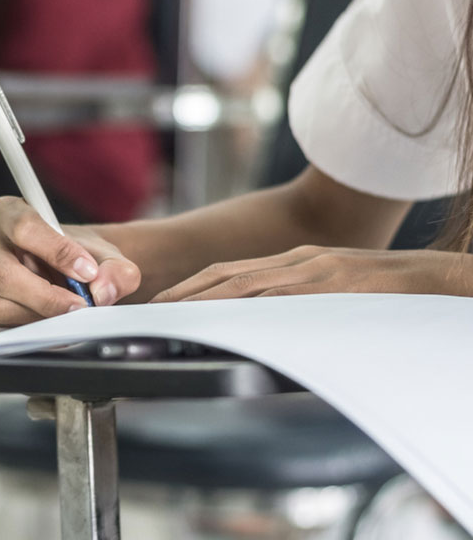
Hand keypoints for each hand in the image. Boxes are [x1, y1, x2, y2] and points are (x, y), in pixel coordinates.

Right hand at [0, 197, 141, 325]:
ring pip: (0, 304)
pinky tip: (53, 320)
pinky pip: (0, 323)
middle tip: (79, 307)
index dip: (57, 252)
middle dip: (46, 296)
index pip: (23, 228)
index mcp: (7, 212)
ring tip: (69, 313)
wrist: (67, 272)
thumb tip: (103, 290)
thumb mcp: (104, 254)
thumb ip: (115, 268)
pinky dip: (32, 327)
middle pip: (2, 273)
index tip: (87, 271)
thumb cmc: (77, 255)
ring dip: (40, 315)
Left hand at [151, 245, 472, 301]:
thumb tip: (265, 329)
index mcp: (296, 264)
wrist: (440, 279)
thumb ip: (299, 305)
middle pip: (227, 275)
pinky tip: (227, 316)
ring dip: (205, 299)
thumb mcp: (334, 296)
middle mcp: (299, 261)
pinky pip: (283, 295)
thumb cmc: (390, 295)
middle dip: (185, 292)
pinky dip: (249, 305)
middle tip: (150, 310)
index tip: (162, 303)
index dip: (193, 287)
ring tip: (172, 314)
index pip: (231, 273)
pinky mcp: (334, 284)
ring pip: (247, 283)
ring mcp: (315, 271)